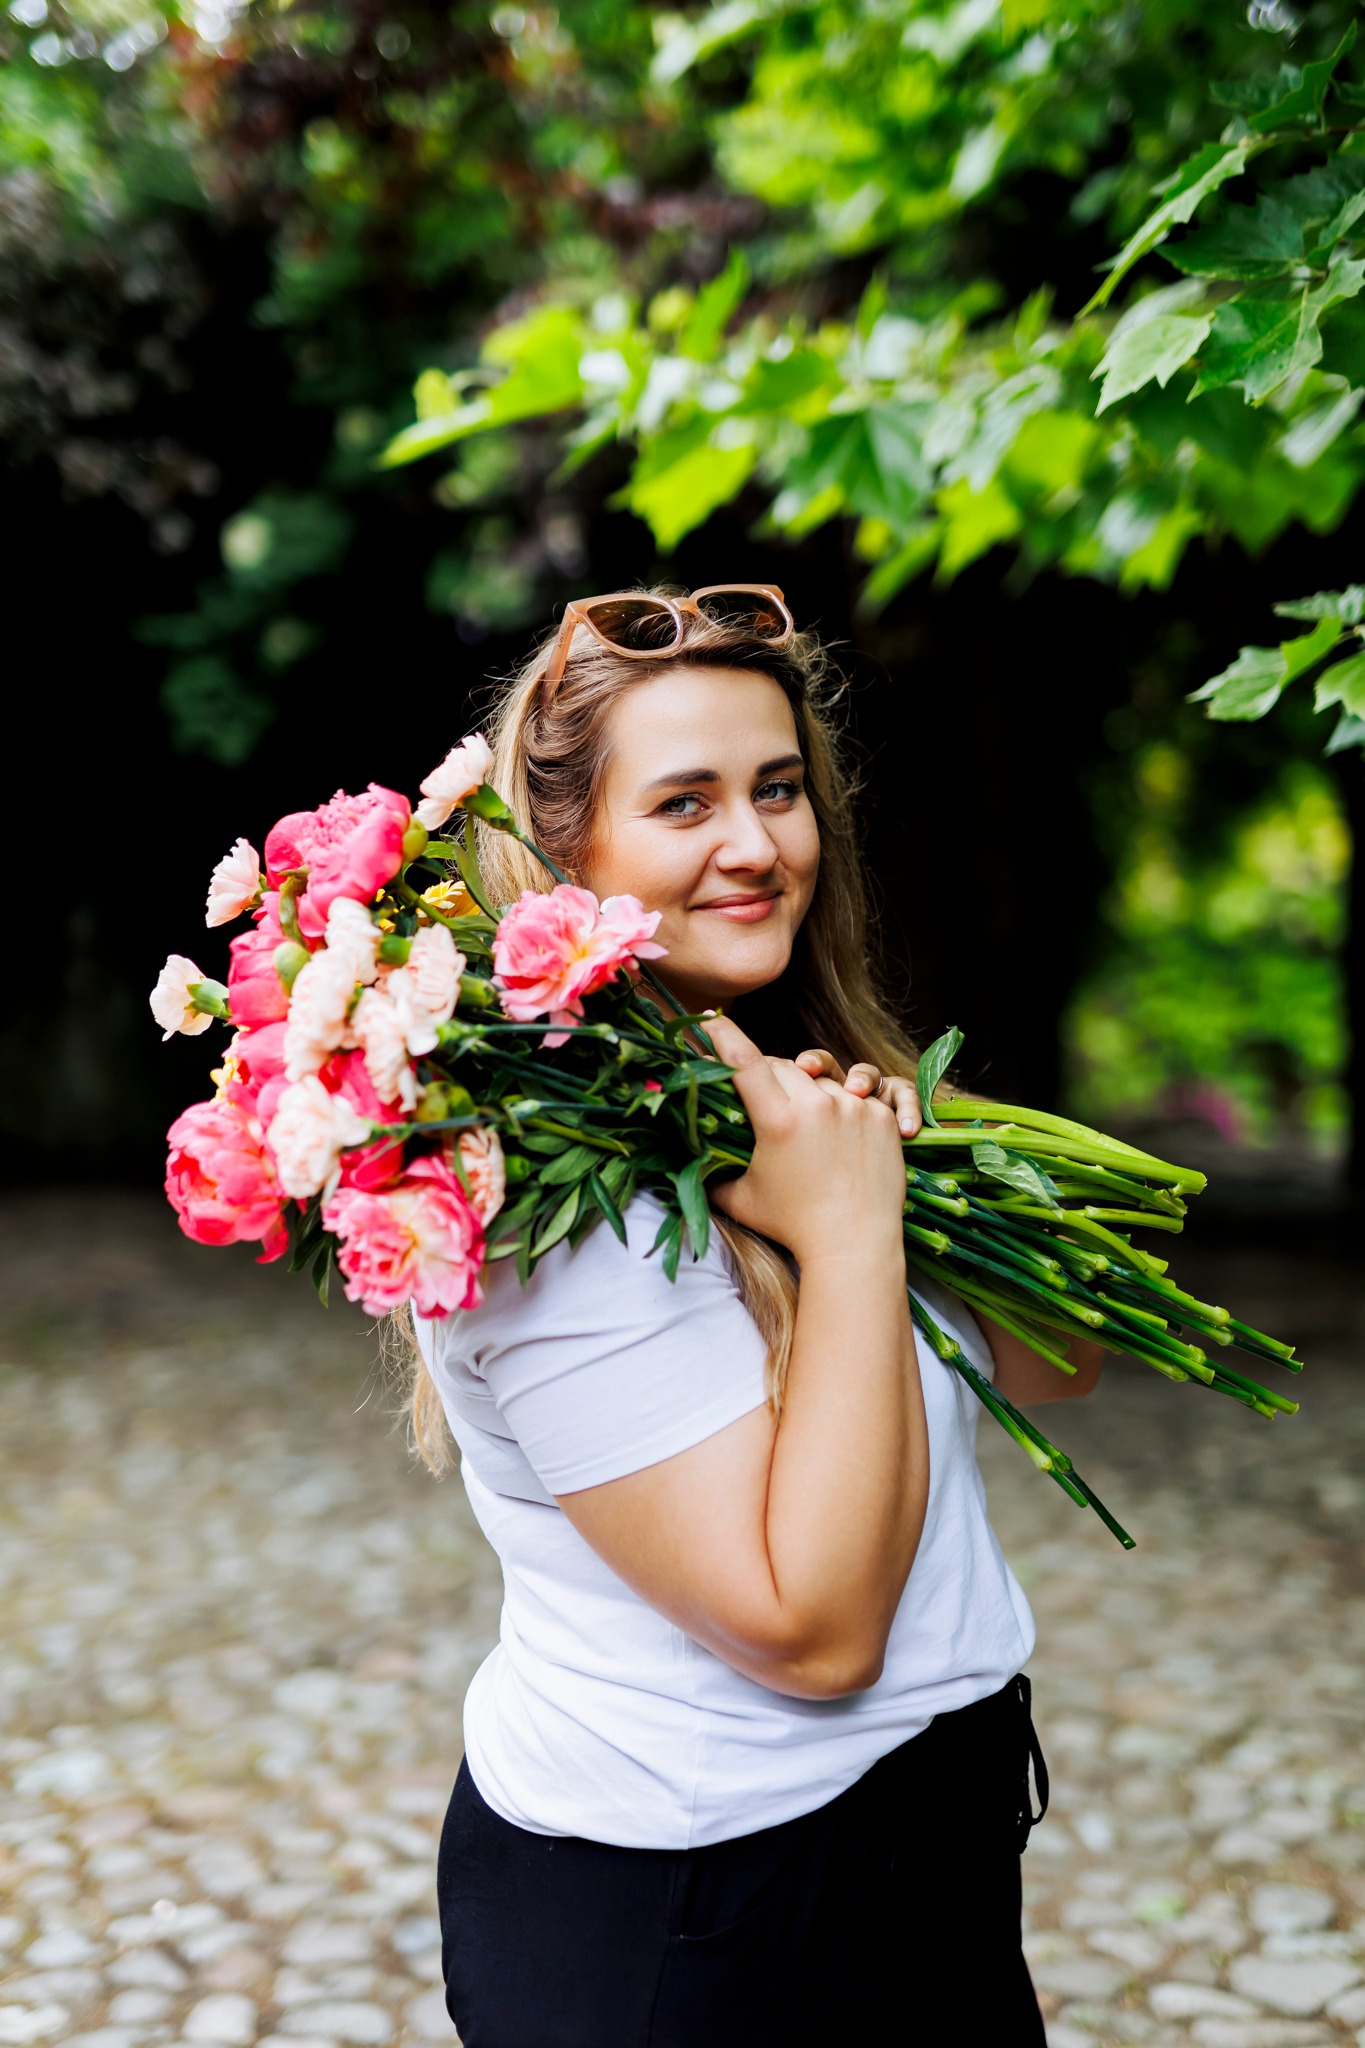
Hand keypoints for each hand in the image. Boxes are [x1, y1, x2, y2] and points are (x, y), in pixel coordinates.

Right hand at [707, 1015, 907, 1265]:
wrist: (855, 1245)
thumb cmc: (792, 1226)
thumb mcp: (740, 1199)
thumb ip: (710, 1172)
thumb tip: (684, 1155)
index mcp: (778, 1121)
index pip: (744, 1061)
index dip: (723, 1037)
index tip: (711, 1020)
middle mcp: (818, 1106)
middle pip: (782, 1066)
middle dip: (766, 1075)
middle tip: (759, 1096)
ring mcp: (854, 1108)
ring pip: (821, 1078)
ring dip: (807, 1090)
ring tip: (804, 1123)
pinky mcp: (882, 1118)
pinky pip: (857, 1093)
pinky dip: (843, 1106)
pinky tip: (835, 1130)